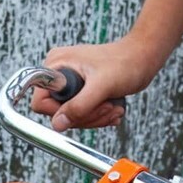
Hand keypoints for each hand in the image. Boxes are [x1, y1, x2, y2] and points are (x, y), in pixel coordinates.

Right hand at [31, 41, 156, 131]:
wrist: (142, 59)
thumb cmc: (125, 63)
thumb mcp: (101, 86)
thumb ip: (78, 106)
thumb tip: (58, 123)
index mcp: (57, 65)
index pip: (41, 101)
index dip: (59, 111)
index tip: (81, 109)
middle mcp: (60, 74)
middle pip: (59, 113)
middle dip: (85, 115)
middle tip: (105, 107)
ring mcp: (70, 84)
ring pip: (73, 117)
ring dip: (95, 117)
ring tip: (112, 107)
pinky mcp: (81, 91)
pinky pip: (83, 114)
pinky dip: (99, 116)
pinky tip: (112, 108)